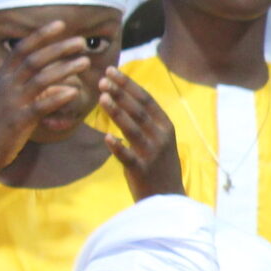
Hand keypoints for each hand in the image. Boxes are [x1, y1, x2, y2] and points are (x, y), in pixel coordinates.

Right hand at [0, 21, 91, 181]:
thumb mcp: (3, 94)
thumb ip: (18, 78)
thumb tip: (38, 63)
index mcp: (3, 77)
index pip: (22, 49)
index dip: (40, 35)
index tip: (60, 24)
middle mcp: (7, 86)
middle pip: (34, 60)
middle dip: (58, 48)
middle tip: (80, 41)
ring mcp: (13, 102)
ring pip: (40, 80)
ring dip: (65, 69)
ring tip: (86, 62)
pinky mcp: (19, 121)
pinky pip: (41, 107)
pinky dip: (58, 98)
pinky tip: (75, 92)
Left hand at [97, 70, 183, 198]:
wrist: (168, 199)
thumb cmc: (158, 166)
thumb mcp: (158, 140)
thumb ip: (145, 121)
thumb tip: (123, 97)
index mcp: (166, 126)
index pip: (147, 100)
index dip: (129, 84)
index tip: (112, 71)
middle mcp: (162, 137)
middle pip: (139, 110)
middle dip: (121, 93)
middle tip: (103, 79)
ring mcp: (153, 154)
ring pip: (133, 129)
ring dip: (118, 112)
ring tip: (102, 97)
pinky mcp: (142, 171)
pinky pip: (128, 157)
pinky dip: (118, 148)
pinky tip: (106, 139)